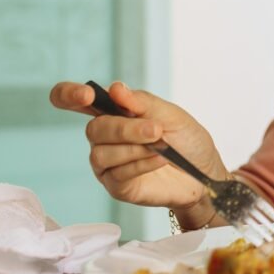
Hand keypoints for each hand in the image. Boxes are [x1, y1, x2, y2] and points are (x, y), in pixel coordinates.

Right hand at [49, 81, 224, 211]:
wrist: (204, 172)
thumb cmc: (186, 140)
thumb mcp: (170, 114)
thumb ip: (141, 102)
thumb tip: (115, 88)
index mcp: (113, 112)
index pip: (74, 100)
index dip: (69, 94)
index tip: (86, 95)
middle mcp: (104, 137)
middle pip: (95, 129)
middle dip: (126, 129)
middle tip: (156, 130)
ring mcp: (108, 163)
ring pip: (102, 153)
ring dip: (135, 147)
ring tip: (161, 146)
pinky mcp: (116, 185)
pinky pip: (118, 173)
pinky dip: (142, 163)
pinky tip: (160, 160)